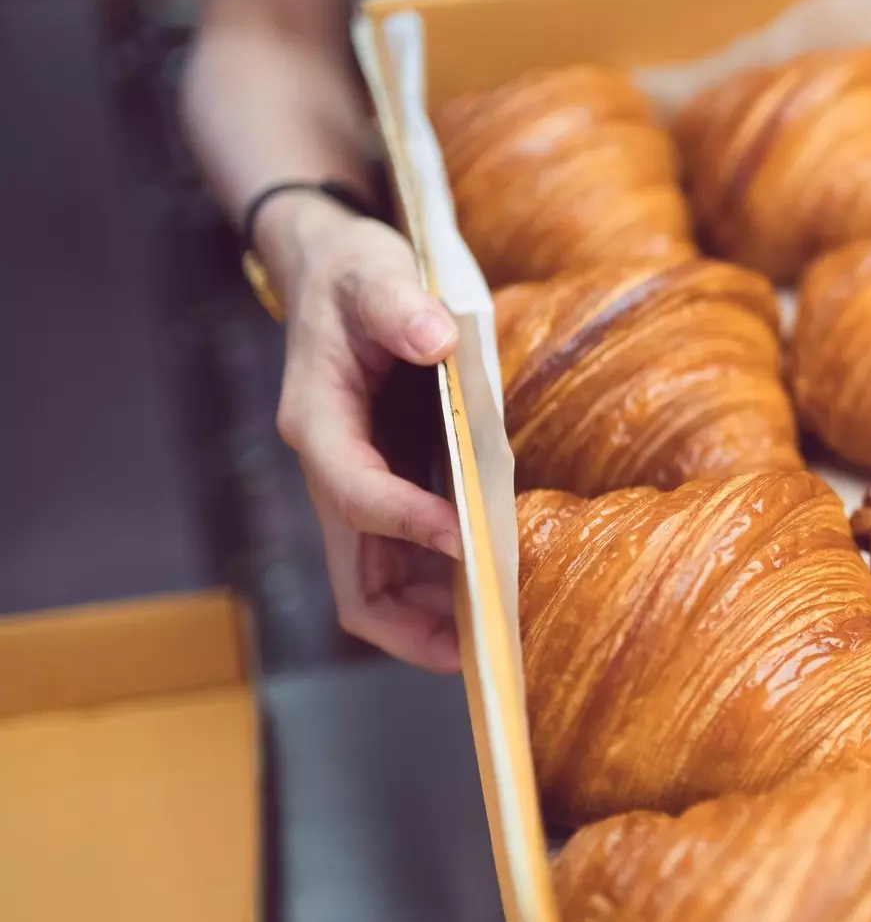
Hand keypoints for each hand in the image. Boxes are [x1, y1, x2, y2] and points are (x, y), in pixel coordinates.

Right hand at [263, 194, 463, 670]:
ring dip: (432, 618)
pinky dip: (442, 586)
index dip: (404, 521)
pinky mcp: (385, 488)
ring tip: (501, 639)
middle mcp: (331, 469)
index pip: (354, 493)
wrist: (332, 272)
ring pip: (378, 584)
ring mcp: (357, 486)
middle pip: (354, 579)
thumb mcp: (374, 271)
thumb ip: (399, 305)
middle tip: (485, 650)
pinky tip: (496, 593)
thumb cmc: (356, 274)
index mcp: (318, 422)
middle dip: (413, 623)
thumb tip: (434, 337)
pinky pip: (404, 561)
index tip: (464, 540)